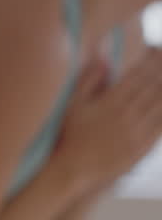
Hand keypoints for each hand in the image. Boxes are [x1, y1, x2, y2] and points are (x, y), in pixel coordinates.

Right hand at [50, 46, 161, 190]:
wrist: (71, 170)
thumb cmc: (68, 135)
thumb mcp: (72, 104)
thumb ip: (88, 80)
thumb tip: (103, 57)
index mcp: (112, 102)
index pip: (140, 74)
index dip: (151, 60)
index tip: (155, 50)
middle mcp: (129, 115)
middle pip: (155, 87)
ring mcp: (138, 133)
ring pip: (161, 105)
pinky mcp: (142, 148)